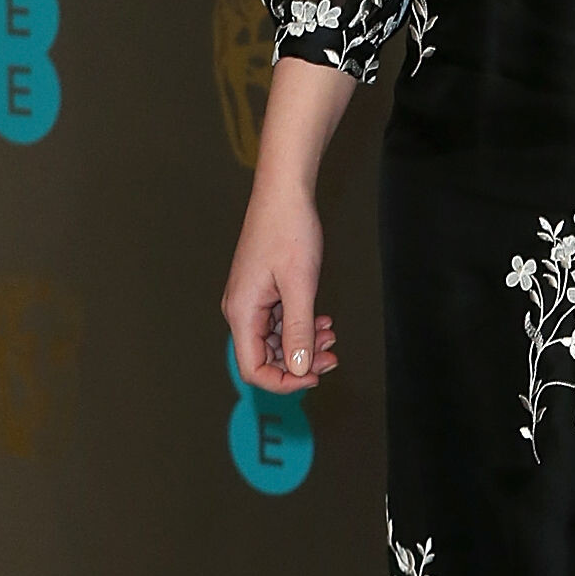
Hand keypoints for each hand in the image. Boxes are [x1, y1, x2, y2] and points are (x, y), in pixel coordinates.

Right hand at [222, 55, 357, 391]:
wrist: (285, 193)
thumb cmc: (290, 232)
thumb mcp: (300, 285)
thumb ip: (298, 330)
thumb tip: (298, 369)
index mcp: (242, 313)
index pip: (253, 368)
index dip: (283, 381)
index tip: (314, 376)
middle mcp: (241, 310)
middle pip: (266, 357)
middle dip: (299, 362)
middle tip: (333, 355)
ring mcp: (252, 300)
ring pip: (276, 340)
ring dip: (304, 343)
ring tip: (331, 334)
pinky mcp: (263, 290)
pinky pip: (280, 321)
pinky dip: (302, 326)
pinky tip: (323, 320)